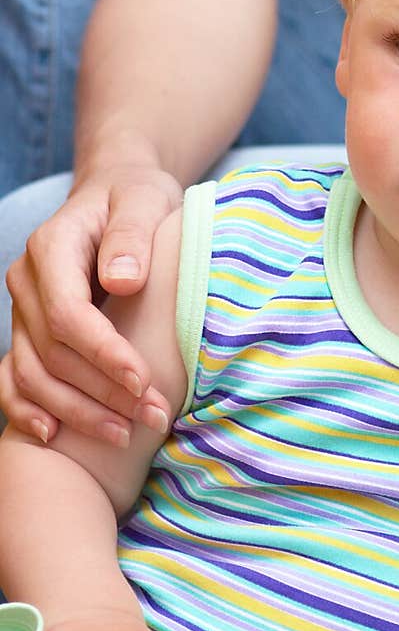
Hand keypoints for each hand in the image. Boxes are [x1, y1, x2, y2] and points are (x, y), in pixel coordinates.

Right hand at [3, 164, 179, 444]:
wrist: (115, 193)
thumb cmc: (136, 197)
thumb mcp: (144, 201)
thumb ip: (132, 236)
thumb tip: (122, 280)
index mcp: (51, 248)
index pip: (68, 314)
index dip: (103, 353)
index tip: (143, 381)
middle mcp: (27, 282)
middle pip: (52, 352)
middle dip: (102, 392)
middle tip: (153, 417)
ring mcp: (22, 310)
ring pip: (33, 374)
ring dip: (77, 411)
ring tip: (127, 435)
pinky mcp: (28, 331)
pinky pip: (13, 377)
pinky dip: (27, 409)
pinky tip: (54, 436)